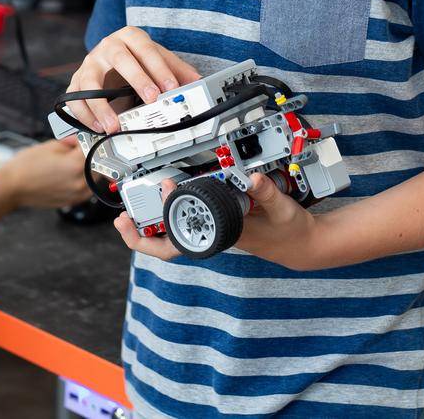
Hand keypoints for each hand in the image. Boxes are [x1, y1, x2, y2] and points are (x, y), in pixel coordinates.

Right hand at [0, 138, 91, 208]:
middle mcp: (81, 182)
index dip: (91, 140)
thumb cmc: (27, 166)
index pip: (95, 148)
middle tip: (82, 148)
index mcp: (77, 164)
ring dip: (90, 168)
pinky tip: (71, 173)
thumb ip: (72, 142)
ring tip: (75, 162)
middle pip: (99, 164)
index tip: (88, 138)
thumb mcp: (51, 145)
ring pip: (95, 178)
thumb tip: (81, 140)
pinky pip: (87, 188)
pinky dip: (84, 180)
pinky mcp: (73, 201)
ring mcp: (78, 194)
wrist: (12, 187)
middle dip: (92, 155)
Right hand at [64, 27, 202, 133]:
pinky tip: (98, 126)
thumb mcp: (157, 59)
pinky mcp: (77, 80)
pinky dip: (84, 114)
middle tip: (151, 99)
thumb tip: (197, 82)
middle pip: (120, 59)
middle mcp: (108, 47)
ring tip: (114, 125)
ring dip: (101, 105)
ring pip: (90, 80)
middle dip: (137, 79)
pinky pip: (75, 97)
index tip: (170, 87)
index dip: (159, 69)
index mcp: (130, 37)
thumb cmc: (136, 58)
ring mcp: (90, 63)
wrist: (110, 56)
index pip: (146, 49)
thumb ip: (176, 69)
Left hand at [112, 172, 325, 270]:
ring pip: (173, 237)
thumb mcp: (281, 208)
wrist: (302, 244)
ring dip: (150, 228)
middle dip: (141, 237)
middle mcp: (213, 236)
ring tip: (129, 218)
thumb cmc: (289, 231)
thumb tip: (250, 178)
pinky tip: (162, 205)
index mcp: (222, 235)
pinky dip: (169, 218)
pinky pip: (185, 226)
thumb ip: (266, 192)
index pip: (186, 236)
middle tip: (121, 221)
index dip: (168, 216)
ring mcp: (212, 231)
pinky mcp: (216, 224)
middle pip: (169, 246)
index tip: (164, 188)